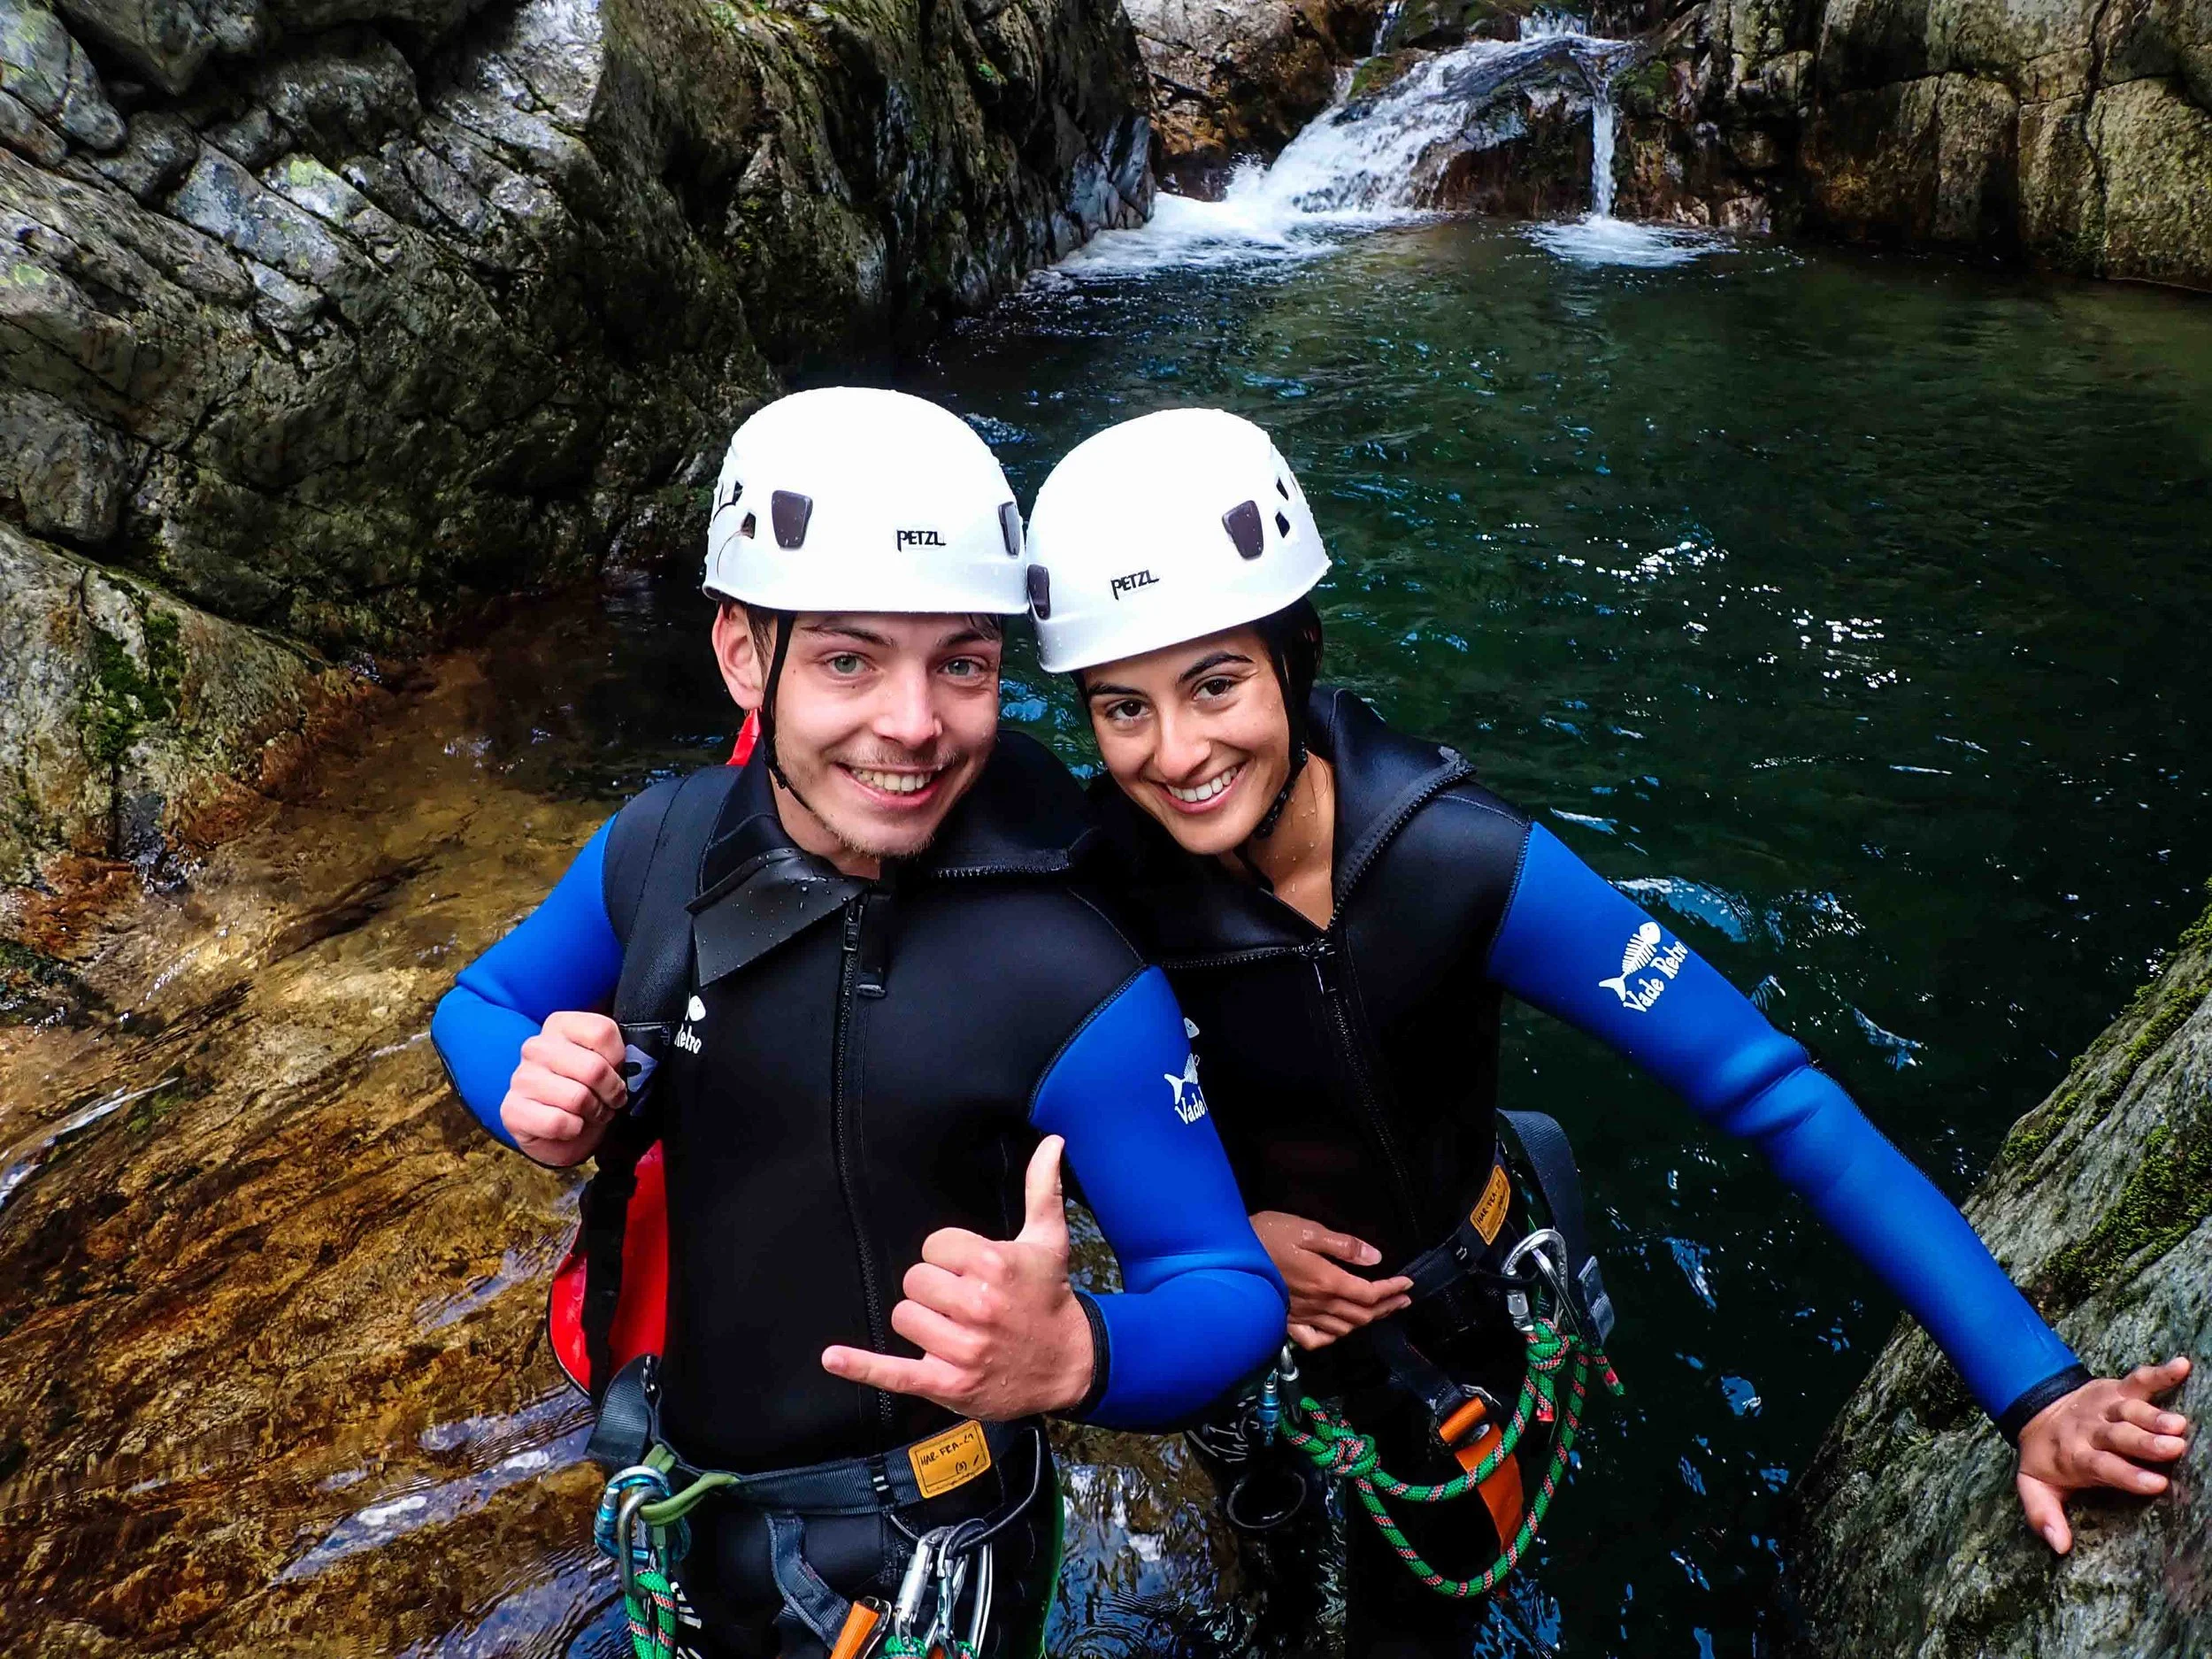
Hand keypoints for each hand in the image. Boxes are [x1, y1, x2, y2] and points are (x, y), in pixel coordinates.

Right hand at [499, 1010, 625, 1166]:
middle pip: (594, 1068)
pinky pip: (558, 1123)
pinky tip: (569, 1126)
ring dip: (594, 1113)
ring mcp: (520, 1078)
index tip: (617, 1070)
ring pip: (577, 1098)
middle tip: (610, 1100)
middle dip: (611, 1092)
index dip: (619, 1058)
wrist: (564, 1130)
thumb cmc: (589, 1090)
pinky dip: (573, 1130)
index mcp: (560, 1025)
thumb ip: (621, 1055)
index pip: (602, 1031)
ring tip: (591, 1112)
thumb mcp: (609, 1065)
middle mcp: (536, 1047)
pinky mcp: (512, 1110)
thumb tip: (636, 1063)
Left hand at [821, 1136, 1094, 1418]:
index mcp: (994, 1265)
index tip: (970, 1270)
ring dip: (922, 1321)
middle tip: (963, 1300)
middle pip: (915, 1281)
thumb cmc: (1050, 1298)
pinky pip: (894, 1373)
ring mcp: (962, 1349)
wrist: (1070, 1365)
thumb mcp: (1049, 1240)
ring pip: (904, 1317)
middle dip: (934, 1289)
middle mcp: (977, 1306)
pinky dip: (862, 1366)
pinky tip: (833, 1358)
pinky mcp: (948, 1384)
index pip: (934, 1246)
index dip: (949, 1256)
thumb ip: (1043, 1188)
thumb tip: (1052, 1140)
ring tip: (954, 1327)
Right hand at [1249, 1210, 1412, 1350]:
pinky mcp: (1287, 1321)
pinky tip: (1339, 1331)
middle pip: (1361, 1315)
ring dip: (1366, 1322)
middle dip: (1386, 1307)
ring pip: (1343, 1328)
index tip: (1408, 1284)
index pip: (1369, 1293)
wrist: (1228, 1255)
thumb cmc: (1267, 1235)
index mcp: (1327, 1281)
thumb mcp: (1306, 1230)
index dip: (1392, 1290)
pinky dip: (1333, 1337)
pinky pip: (1316, 1339)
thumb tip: (1374, 1258)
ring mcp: (1303, 1316)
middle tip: (1403, 1299)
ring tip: (1379, 1312)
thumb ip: (1342, 1246)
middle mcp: (1319, 1304)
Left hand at [2016, 1356, 2192, 1552]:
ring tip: (2180, 1424)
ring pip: (2130, 1410)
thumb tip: (2059, 1546)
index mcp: (2076, 1456)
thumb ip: (2042, 1515)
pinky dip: (2160, 1372)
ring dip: (2154, 1415)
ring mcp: (2105, 1406)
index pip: (2102, 1466)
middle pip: (2119, 1435)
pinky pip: (2138, 1378)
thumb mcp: (2034, 1487)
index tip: (2156, 1484)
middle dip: (2145, 1442)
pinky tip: (2181, 1365)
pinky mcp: (2115, 1389)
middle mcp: (2092, 1429)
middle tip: (2175, 1448)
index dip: (2127, 1475)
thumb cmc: (2046, 1457)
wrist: (2035, 1410)